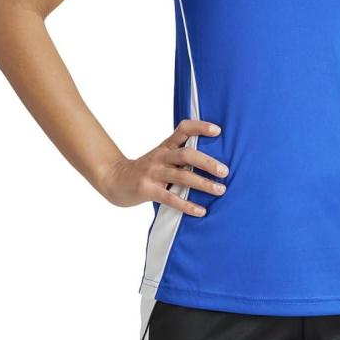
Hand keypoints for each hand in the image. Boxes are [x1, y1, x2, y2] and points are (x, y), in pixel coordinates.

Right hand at [97, 119, 228, 214]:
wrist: (114, 179)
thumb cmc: (145, 169)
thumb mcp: (160, 156)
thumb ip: (180, 155)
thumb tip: (212, 160)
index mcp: (165, 146)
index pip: (183, 129)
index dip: (200, 127)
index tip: (218, 130)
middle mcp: (160, 156)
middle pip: (186, 154)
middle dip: (207, 162)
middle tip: (225, 171)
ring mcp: (153, 173)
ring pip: (182, 176)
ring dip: (203, 184)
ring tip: (220, 190)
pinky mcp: (148, 190)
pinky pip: (171, 198)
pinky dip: (187, 205)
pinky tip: (201, 211)